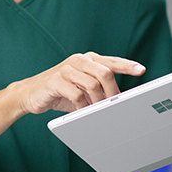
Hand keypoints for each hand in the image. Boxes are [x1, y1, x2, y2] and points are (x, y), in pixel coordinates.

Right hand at [13, 52, 145, 115]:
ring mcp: (66, 68)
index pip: (112, 61)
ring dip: (98, 101)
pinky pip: (75, 94)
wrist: (30, 94)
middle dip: (113, 92)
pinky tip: (83, 112)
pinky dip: (83, 106)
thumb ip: (98, 90)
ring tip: (99, 112)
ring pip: (92, 83)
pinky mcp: (55, 80)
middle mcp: (79, 60)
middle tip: (116, 106)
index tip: (141, 70)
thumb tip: (118, 102)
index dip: (128, 65)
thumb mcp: (82, 89)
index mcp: (88, 60)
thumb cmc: (61, 91)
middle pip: (104, 72)